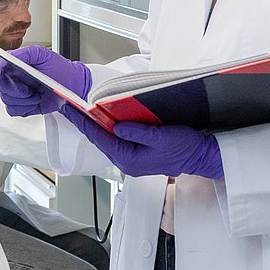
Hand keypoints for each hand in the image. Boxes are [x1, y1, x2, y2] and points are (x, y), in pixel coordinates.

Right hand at [0, 46, 90, 117]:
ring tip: (36, 94)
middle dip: (15, 89)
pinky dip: (24, 108)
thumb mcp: (43, 54)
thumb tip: (9, 56)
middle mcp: (12, 78)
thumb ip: (25, 53)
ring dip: (23, 99)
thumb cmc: (59, 69)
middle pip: (0, 86)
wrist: (72, 86)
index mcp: (15, 63)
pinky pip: (13, 110)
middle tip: (28, 88)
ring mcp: (16, 92)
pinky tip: (34, 101)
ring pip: (6, 99)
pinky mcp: (21, 106)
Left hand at [62, 111, 223, 179]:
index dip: (83, 122)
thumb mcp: (162, 137)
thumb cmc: (185, 148)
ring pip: (106, 140)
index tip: (70, 110)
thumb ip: (138, 132)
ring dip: (94, 125)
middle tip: (69, 107)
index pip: (100, 138)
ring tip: (80, 111)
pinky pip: (116, 141)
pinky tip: (102, 120)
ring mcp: (131, 160)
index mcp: (130, 159)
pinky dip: (106, 129)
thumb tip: (117, 127)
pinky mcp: (136, 155)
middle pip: (99, 139)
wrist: (200, 157)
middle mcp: (127, 162)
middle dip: (83, 123)